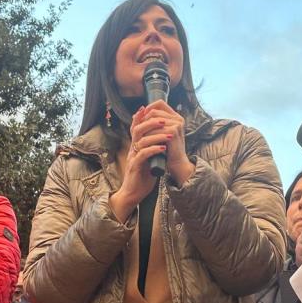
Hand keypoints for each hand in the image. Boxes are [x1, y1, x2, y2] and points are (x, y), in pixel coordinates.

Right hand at [109, 101, 183, 219]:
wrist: (133, 194)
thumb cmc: (142, 177)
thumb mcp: (149, 160)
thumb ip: (153, 149)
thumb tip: (163, 139)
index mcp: (135, 147)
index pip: (136, 128)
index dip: (140, 117)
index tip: (149, 108)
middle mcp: (132, 150)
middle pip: (137, 130)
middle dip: (150, 122)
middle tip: (164, 120)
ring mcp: (133, 158)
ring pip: (141, 141)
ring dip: (156, 136)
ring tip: (169, 135)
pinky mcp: (135, 167)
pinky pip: (142, 155)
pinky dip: (153, 150)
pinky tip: (163, 148)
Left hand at [135, 100, 193, 183]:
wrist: (177, 164)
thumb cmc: (168, 150)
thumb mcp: (160, 133)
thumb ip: (152, 123)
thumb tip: (137, 113)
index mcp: (176, 117)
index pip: (160, 103)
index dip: (149, 107)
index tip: (141, 117)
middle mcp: (178, 118)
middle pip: (155, 111)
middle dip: (143, 120)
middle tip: (136, 129)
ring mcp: (177, 124)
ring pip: (153, 120)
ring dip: (144, 128)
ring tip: (138, 136)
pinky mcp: (173, 131)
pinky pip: (155, 130)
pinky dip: (147, 136)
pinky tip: (143, 142)